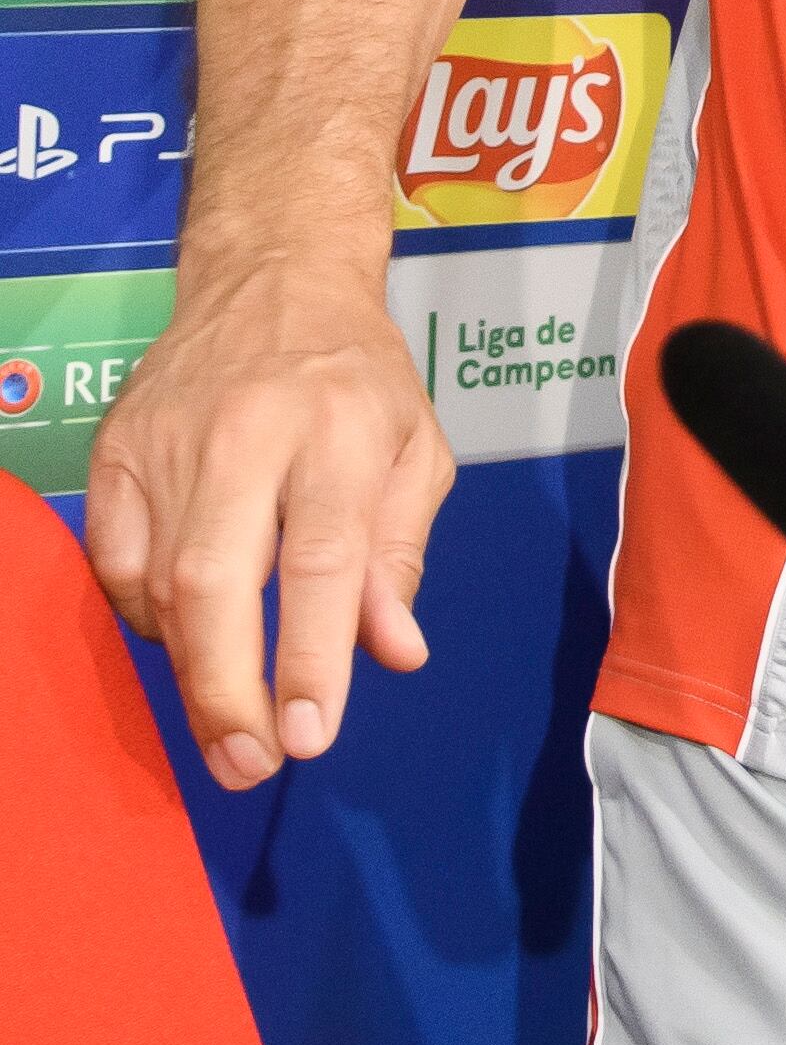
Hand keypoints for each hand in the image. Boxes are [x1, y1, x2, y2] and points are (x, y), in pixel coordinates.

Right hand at [85, 261, 450, 789]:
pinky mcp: (111, 450)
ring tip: (227, 717)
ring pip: (158, 583)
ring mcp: (167, 442)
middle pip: (217, 582)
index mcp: (335, 428)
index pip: (320, 561)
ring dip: (189, 667)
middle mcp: (244, 434)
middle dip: (227, 689)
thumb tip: (394, 651)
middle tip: (249, 764)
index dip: (310, 658)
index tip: (308, 736)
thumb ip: (399, 553)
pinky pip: (115, 562)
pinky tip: (186, 635)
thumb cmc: (358, 376)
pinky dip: (146, 615)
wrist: (273, 281)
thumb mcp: (414, 448)